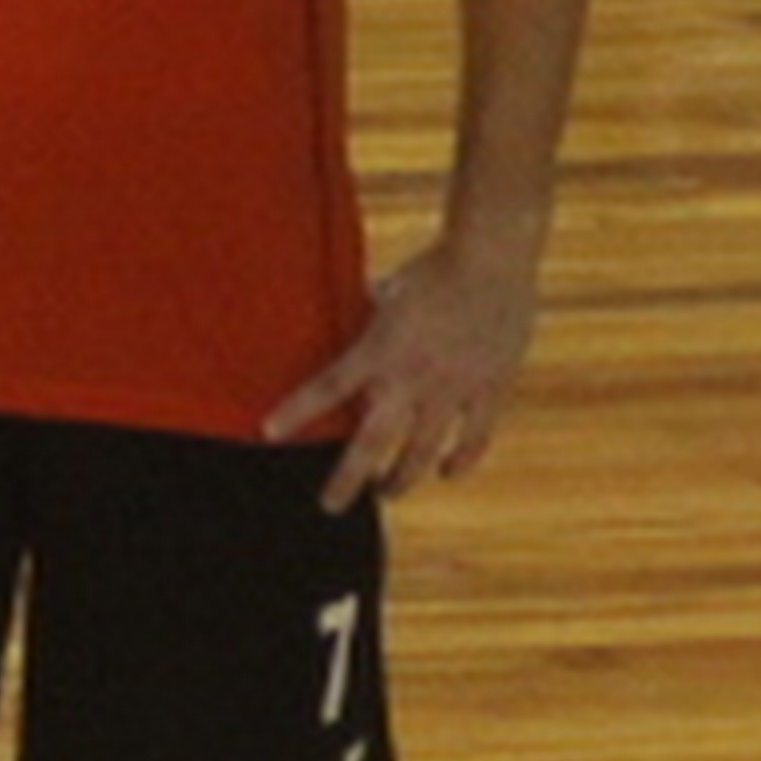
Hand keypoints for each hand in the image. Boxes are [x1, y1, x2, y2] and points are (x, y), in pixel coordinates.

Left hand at [264, 236, 542, 511]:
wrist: (492, 256)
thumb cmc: (435, 265)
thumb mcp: (391, 291)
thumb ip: (371, 316)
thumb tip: (354, 315)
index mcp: (380, 349)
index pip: (326, 388)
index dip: (296, 413)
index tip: (268, 433)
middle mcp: (413, 377)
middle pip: (373, 443)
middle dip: (348, 479)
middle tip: (330, 505)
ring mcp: (454, 389)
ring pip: (422, 452)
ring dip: (402, 478)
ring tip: (387, 492)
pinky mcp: (490, 390)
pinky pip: (474, 438)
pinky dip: (460, 459)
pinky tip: (448, 473)